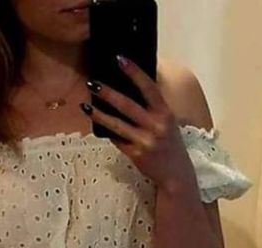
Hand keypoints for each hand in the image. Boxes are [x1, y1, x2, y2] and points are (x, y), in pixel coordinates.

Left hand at [82, 56, 193, 189]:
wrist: (175, 174)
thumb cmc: (169, 143)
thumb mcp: (168, 121)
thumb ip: (153, 106)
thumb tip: (131, 88)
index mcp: (165, 112)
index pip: (149, 87)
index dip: (134, 72)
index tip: (119, 59)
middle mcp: (156, 125)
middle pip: (127, 105)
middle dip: (108, 93)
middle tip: (92, 82)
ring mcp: (145, 141)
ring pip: (117, 124)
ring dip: (100, 114)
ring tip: (86, 105)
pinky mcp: (136, 155)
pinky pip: (117, 140)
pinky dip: (107, 132)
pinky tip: (96, 123)